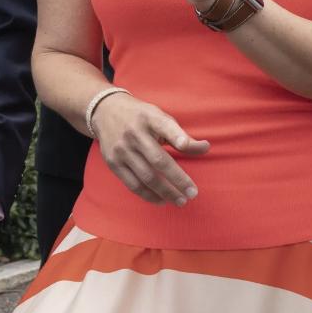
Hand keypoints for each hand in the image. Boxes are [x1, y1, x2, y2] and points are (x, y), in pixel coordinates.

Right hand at [88, 90, 209, 205]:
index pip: (164, 126)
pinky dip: (148, 195)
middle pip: (158, 160)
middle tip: (193, 193)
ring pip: (146, 176)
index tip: (185, 145)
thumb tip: (206, 148)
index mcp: (150, 118)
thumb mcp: (160, 118)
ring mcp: (122, 150)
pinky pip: (132, 184)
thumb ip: (181, 135)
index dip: (176, 136)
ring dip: (165, 192)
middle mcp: (134, 134)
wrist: (105, 112)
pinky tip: (162, 200)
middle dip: (177, 178)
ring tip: (181, 200)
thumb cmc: (142, 118)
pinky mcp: (113, 163)